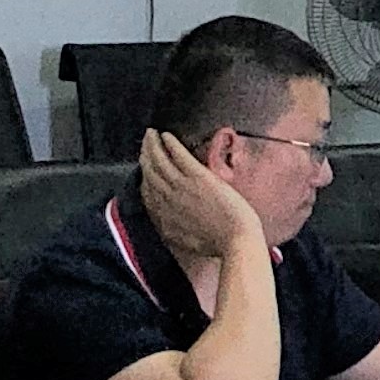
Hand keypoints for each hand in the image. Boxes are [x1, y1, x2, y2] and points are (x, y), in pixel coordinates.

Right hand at [138, 126, 258, 260]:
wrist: (235, 241)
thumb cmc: (217, 244)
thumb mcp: (184, 241)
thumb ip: (172, 230)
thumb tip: (166, 224)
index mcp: (164, 216)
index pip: (147, 192)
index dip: (143, 177)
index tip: (143, 167)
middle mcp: (167, 199)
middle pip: (150, 172)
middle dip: (145, 156)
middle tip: (144, 143)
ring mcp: (181, 186)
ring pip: (159, 161)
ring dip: (152, 145)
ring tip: (150, 134)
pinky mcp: (198, 177)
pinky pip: (178, 156)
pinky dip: (169, 144)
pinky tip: (165, 135)